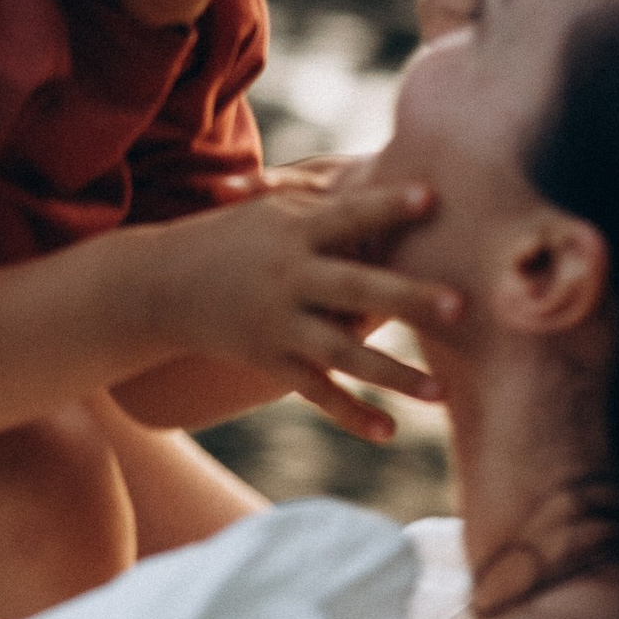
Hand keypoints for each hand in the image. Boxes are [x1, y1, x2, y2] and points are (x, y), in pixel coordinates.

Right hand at [153, 172, 460, 442]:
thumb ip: (324, 203)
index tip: (433, 198)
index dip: (387, 206)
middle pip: (356, 288)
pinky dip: (351, 413)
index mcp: (292, 231)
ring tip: (442, 393)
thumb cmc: (230, 237)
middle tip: (459, 306)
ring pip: (343, 353)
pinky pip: (316, 391)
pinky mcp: (268, 360)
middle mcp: (288, 277)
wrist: (159, 285)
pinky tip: (389, 431)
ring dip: (393, 374)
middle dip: (407, 298)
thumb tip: (389, 186)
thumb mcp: (268, 210)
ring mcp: (278, 324)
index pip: (347, 216)